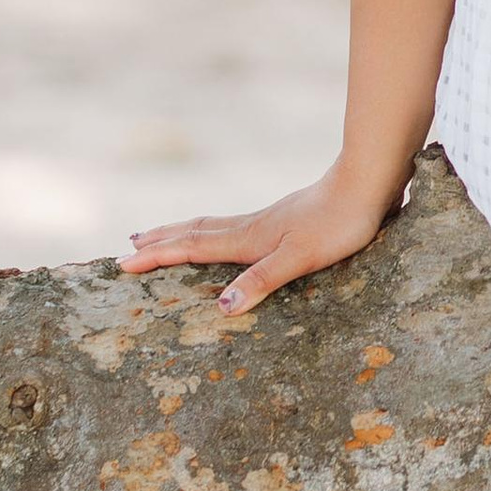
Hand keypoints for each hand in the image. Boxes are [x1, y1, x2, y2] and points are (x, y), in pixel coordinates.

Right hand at [119, 168, 393, 316]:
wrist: (366, 183)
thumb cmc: (337, 224)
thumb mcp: (299, 259)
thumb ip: (261, 281)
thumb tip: (221, 307)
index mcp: (248, 239)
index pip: (191, 249)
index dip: (157, 256)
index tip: (123, 263)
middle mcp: (251, 227)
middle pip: (194, 233)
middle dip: (160, 241)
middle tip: (129, 246)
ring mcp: (266, 220)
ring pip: (211, 226)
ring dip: (181, 232)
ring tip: (159, 233)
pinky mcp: (283, 218)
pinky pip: (231, 226)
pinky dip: (211, 231)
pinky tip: (223, 233)